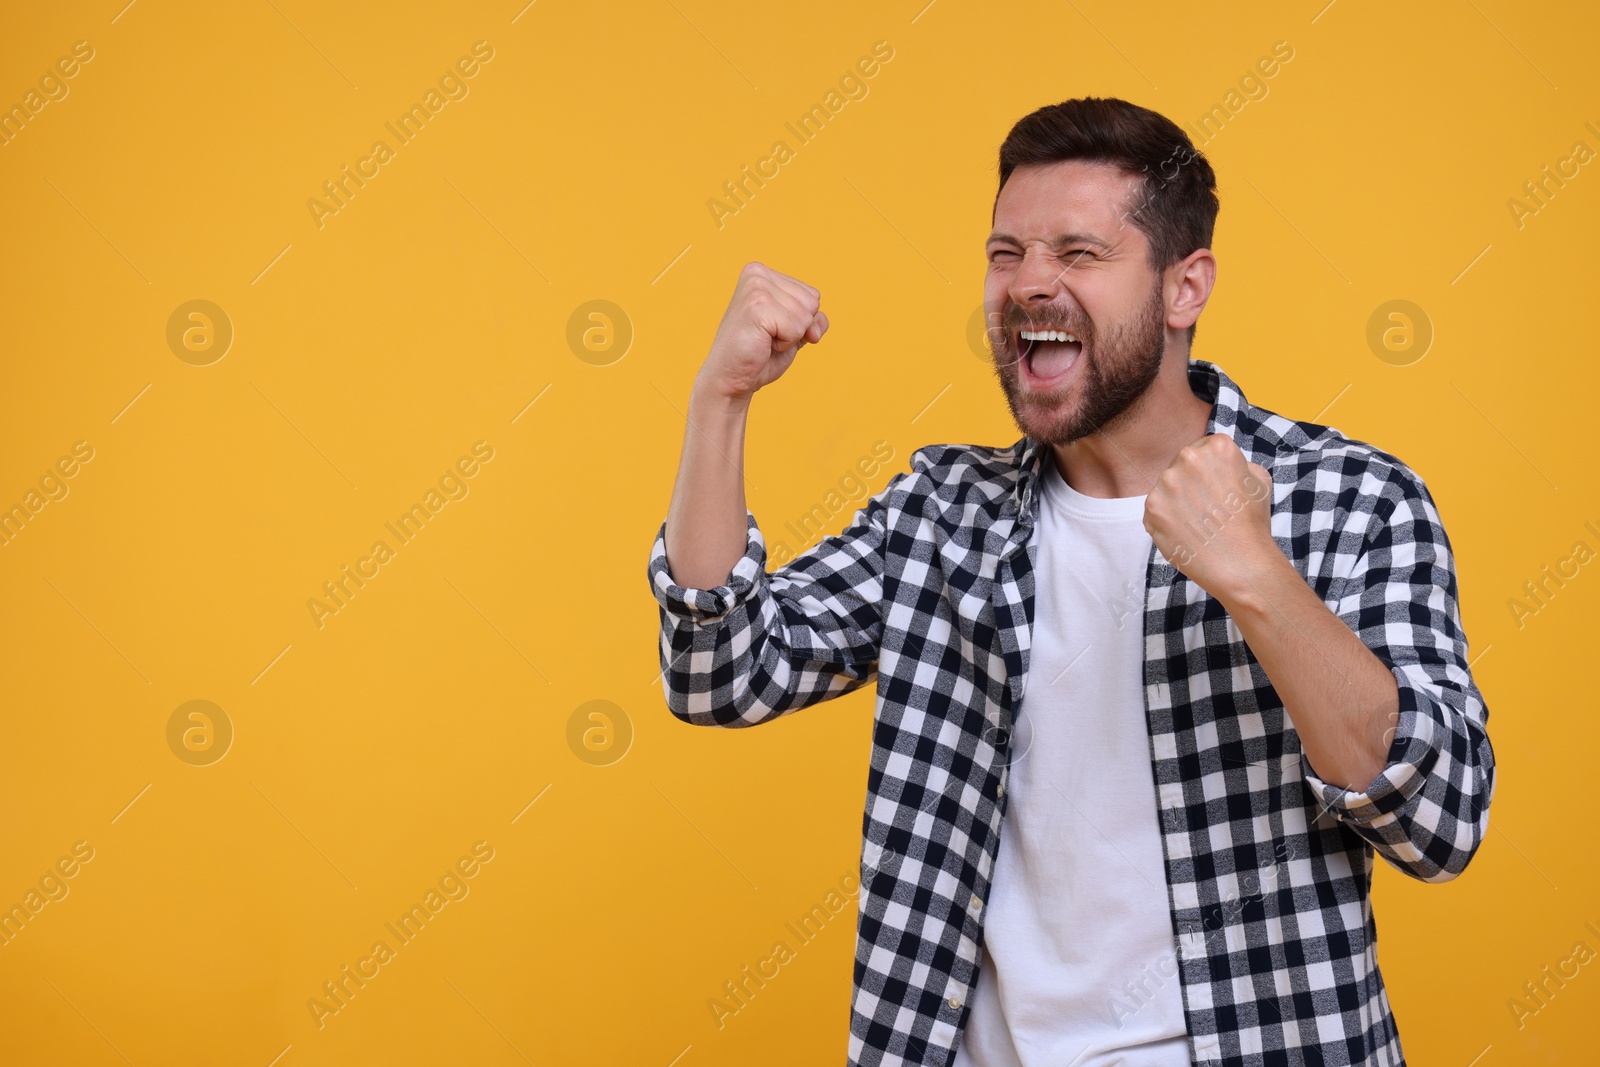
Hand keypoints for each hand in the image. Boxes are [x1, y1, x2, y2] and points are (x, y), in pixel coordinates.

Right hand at [697, 262, 827, 401]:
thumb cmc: (759, 355)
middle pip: (812, 302)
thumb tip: (818, 322)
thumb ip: (812, 320)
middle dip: (796, 328)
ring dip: (789, 337)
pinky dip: (785, 344)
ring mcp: (756, 288)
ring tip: (763, 340)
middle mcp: (758, 274)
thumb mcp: (793, 332)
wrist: (730, 378)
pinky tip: (762, 344)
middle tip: (767, 337)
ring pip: (806, 316)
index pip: (812, 295)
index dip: (800, 321)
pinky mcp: (757, 306)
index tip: (772, 329)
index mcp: (762, 273)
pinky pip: (796, 328)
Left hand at [1142, 434, 1276, 601]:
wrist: (1240, 564)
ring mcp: (1166, 483)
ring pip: (1168, 486)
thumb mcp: (1258, 480)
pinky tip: (1186, 531)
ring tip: (1198, 521)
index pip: (1205, 447)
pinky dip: (1167, 518)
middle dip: (1192, 481)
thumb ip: (1236, 464)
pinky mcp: (1152, 507)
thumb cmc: (1253, 524)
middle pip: (1183, 464)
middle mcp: (1188, 459)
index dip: (1211, 468)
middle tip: (1207, 506)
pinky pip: (1157, 508)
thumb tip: (1219, 465)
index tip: (1216, 486)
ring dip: (1178, 499)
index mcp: (1217, 447)